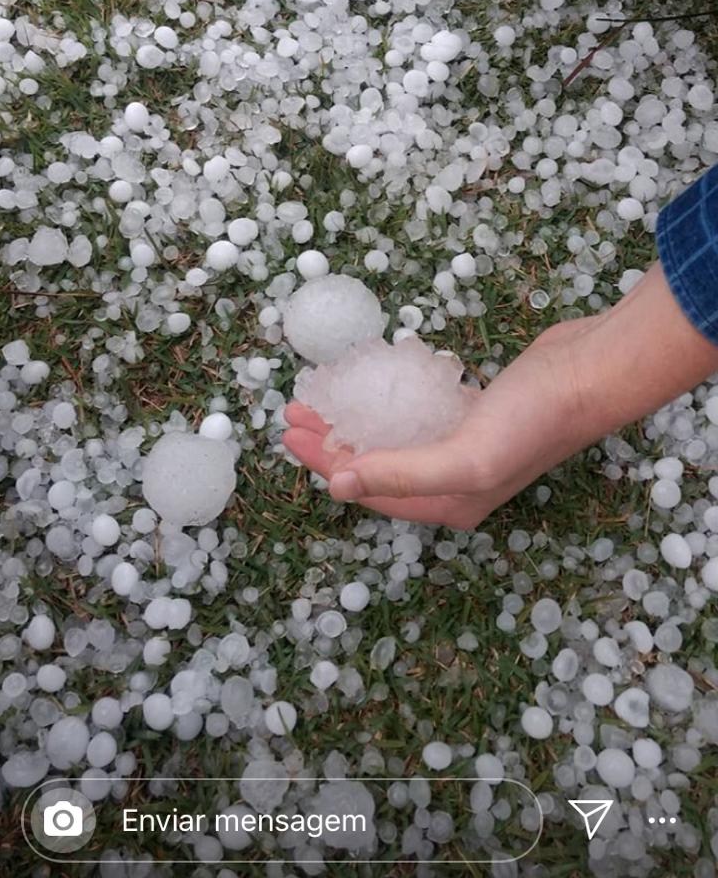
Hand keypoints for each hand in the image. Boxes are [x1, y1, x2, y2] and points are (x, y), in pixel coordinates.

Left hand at [284, 318, 589, 528]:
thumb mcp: (464, 456)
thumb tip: (337, 490)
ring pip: (395, 438)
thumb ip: (401, 475)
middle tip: (294, 410)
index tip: (288, 433)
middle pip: (377, 465)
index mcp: (451, 505)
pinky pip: (420, 414)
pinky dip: (392, 403)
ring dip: (357, 420)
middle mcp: (457, 484)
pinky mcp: (477, 413)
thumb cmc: (532, 419)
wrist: (591, 372)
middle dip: (332, 442)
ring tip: (323, 394)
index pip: (370, 490)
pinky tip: (375, 383)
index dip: (324, 464)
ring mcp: (468, 447)